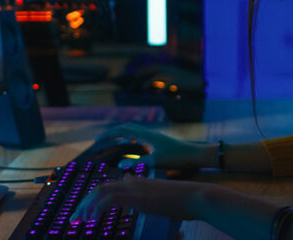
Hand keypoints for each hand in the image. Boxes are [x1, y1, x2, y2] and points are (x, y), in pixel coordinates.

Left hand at [69, 176, 203, 221]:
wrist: (195, 196)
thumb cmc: (184, 201)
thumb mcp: (163, 199)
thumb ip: (150, 199)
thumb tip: (145, 203)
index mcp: (138, 183)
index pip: (110, 186)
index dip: (96, 198)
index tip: (88, 212)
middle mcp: (133, 182)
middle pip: (100, 188)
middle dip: (84, 203)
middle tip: (76, 218)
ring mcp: (134, 187)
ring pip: (99, 191)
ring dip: (86, 206)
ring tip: (79, 221)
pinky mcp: (135, 195)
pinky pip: (107, 199)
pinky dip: (96, 209)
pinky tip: (93, 220)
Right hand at [95, 123, 214, 168]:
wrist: (196, 154)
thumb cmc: (178, 158)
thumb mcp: (157, 161)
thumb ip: (139, 162)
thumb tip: (120, 164)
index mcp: (146, 134)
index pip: (122, 130)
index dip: (108, 135)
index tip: (96, 141)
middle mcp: (148, 132)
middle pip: (125, 128)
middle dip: (111, 133)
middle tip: (99, 141)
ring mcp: (153, 135)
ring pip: (132, 130)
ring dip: (119, 134)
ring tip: (109, 141)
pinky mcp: (157, 140)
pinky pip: (138, 135)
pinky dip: (128, 137)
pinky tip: (128, 144)